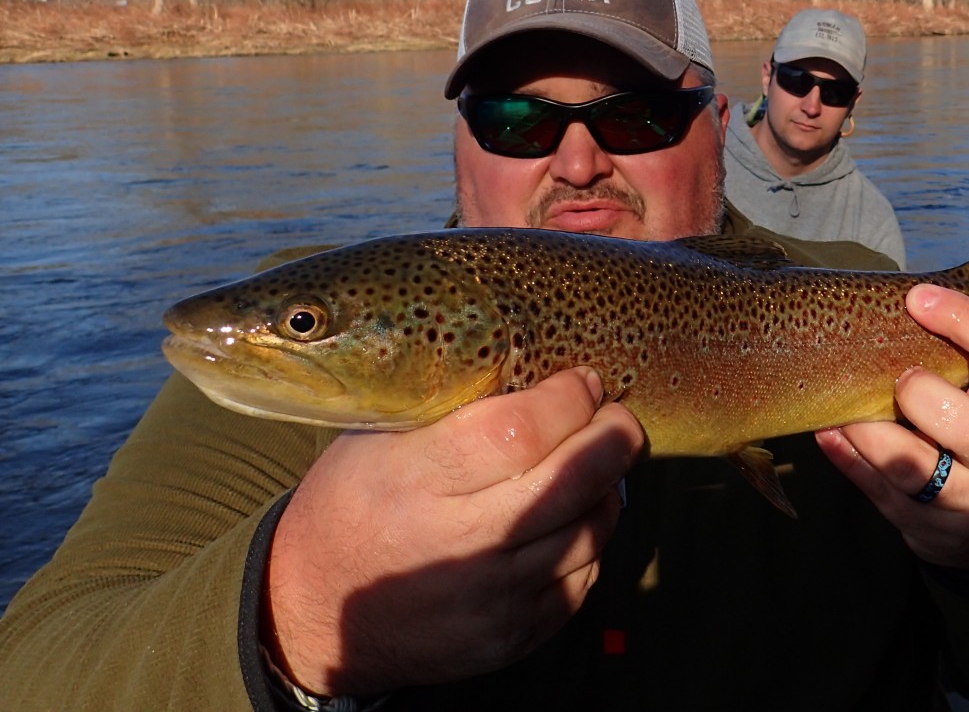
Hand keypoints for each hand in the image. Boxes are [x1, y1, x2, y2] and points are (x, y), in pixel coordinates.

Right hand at [263, 367, 644, 695]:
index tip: (582, 382)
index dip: (568, 399)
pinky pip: (583, 579)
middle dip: (613, 437)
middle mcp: (457, 545)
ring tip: (592, 466)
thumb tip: (547, 373)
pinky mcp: (511, 638)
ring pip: (591, 530)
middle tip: (615, 418)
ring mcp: (490, 600)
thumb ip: (456, 406)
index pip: (520, 432)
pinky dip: (587, 542)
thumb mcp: (377, 438)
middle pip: (572, 481)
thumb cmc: (352, 503)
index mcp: (415, 480)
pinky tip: (568, 520)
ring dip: (605, 490)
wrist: (311, 612)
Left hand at [816, 284, 968, 571]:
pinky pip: (876, 491)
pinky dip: (846, 457)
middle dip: (919, 396)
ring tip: (843, 404)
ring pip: (910, 466)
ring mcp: (968, 498)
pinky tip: (830, 431)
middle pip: (967, 426)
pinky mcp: (927, 528)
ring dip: (866, 430)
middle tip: (899, 381)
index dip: (963, 319)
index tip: (917, 295)